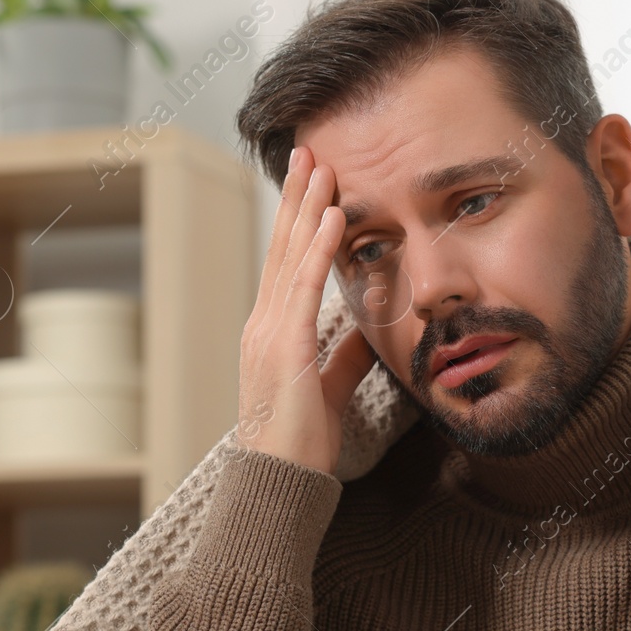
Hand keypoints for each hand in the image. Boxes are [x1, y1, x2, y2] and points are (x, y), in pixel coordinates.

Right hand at [237, 145, 376, 472]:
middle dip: (298, 197)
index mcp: (273, 331)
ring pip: (290, 254)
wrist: (280, 479)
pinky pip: (303, 285)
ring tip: (321, 165)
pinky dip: (318, 246)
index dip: (300, 221)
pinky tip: (333, 215)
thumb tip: (366, 332)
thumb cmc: (301, 442)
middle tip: (308, 151)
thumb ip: (345, 357)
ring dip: (308, 206)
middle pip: (283, 246)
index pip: (287, 263)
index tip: (313, 183)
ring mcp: (270, 331)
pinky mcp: (285, 344)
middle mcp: (264, 323)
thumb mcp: (330, 388)